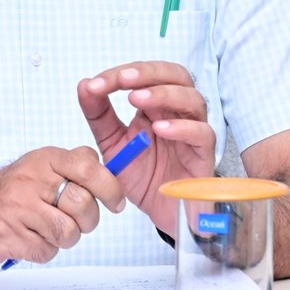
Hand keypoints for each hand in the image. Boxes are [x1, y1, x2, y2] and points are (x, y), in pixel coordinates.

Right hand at [0, 147, 125, 265]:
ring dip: (66, 238)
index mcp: (43, 160)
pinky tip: (30, 238)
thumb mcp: (37, 166)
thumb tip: (104, 166)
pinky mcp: (8, 237)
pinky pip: (47, 252)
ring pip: (68, 233)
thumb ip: (71, 164)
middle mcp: (30, 181)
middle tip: (78, 221)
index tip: (117, 202)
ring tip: (50, 230)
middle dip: (88, 221)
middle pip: (83, 205)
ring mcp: (17, 210)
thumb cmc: (7, 191)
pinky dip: (44, 250)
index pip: (88, 166)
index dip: (110, 187)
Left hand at [78, 61, 215, 236]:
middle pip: (176, 76)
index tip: (95, 85)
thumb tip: (84, 84)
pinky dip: (183, 127)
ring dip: (164, 94)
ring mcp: (193, 133)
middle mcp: (178, 114)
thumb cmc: (144, 178)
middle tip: (123, 79)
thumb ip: (99, 116)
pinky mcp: (204, 157)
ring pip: (194, 99)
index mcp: (156, 107)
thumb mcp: (113, 146)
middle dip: (148, 73)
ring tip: (137, 100)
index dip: (121, 74)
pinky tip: (159, 129)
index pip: (146, 75)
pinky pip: (203, 134)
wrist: (163, 216)